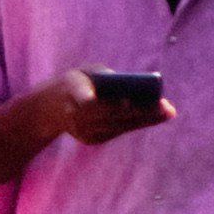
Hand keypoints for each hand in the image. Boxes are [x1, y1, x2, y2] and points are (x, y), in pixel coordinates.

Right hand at [38, 65, 172, 148]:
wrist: (46, 110)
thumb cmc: (75, 84)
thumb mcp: (84, 73)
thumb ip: (105, 77)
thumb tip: (137, 87)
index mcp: (70, 92)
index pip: (85, 99)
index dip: (108, 102)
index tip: (128, 100)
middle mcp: (75, 115)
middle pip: (113, 114)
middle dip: (141, 110)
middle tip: (165, 106)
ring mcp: (83, 131)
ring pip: (119, 125)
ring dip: (144, 119)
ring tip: (167, 111)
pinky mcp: (90, 140)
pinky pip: (117, 131)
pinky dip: (135, 123)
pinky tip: (154, 117)